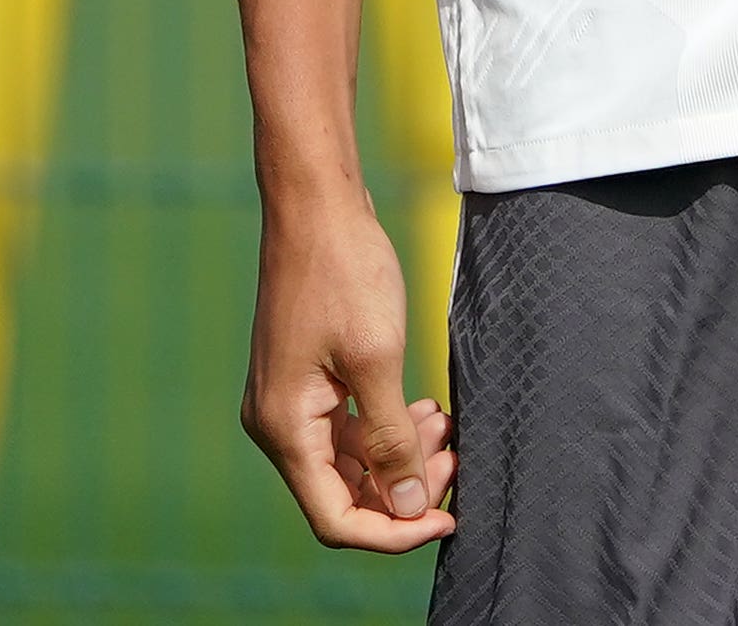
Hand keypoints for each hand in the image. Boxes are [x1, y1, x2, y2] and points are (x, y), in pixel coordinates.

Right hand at [241, 179, 452, 551]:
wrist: (317, 206)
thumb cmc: (345, 273)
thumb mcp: (379, 359)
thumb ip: (393, 440)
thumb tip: (410, 507)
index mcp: (286, 429)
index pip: (336, 518)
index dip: (394, 531)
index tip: (447, 519)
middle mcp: (279, 425)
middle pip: (344, 494)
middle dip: (404, 488)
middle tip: (457, 457)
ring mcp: (292, 402)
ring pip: (351, 461)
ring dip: (402, 455)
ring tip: (448, 427)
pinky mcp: (309, 380)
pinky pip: (349, 428)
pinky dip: (388, 427)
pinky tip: (426, 409)